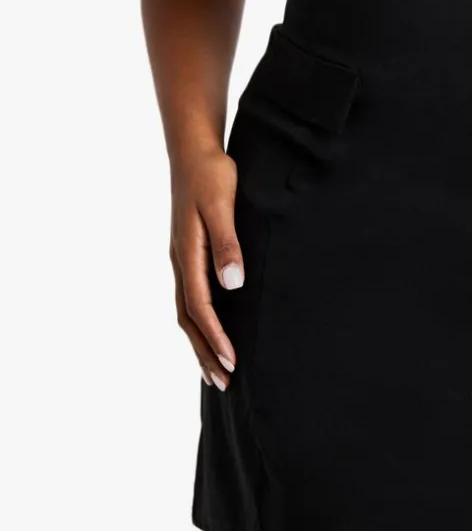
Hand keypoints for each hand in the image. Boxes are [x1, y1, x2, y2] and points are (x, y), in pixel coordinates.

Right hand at [169, 145, 244, 388]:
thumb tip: (233, 284)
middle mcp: (180, 261)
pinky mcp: (187, 250)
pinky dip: (198, 321)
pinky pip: (189, 296)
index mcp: (187, 254)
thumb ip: (228, 243)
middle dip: (204, 351)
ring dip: (200, 341)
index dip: (216, 337)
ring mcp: (181, 256)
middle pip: (188, 318)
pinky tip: (209, 328)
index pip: (200, 307)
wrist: (193, 148)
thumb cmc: (212, 174)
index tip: (232, 362)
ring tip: (214, 369)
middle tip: (223, 382)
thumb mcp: (222, 205)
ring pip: (186, 310)